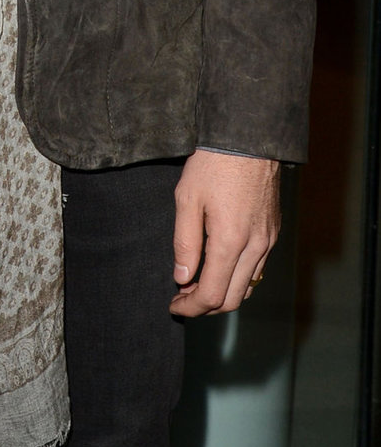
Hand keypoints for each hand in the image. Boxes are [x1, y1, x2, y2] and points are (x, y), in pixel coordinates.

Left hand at [170, 149, 279, 316]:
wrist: (248, 139)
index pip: (212, 295)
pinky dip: (237, 277)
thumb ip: (184, 243)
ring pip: (247, 286)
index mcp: (230, 242)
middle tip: (182, 297)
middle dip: (205, 306)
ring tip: (196, 282)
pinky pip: (257, 268)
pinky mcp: (273, 232)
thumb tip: (182, 279)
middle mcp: (255, 247)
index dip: (190, 307)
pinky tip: (218, 265)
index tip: (173, 306)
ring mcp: (268, 241)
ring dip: (222, 292)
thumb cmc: (213, 165)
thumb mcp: (187, 199)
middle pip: (232, 298)